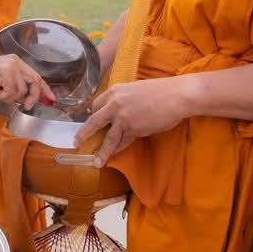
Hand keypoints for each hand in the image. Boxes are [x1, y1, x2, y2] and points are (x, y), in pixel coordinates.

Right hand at [0, 55, 54, 107]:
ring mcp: (11, 66)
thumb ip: (16, 86)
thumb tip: (29, 99)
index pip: (35, 76)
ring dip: (10, 97)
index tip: (52, 98)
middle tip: (27, 106)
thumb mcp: (2, 81)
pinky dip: (3, 96)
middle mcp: (16, 62)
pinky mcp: (6, 73)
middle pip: (34, 82)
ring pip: (22, 91)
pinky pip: (12, 92)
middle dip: (33, 97)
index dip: (45, 88)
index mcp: (16, 62)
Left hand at [74, 75, 196, 165]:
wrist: (176, 95)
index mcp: (114, 91)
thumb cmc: (159, 91)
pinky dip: (118, 150)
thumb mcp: (134, 89)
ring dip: (101, 152)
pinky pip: (123, 142)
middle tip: (76, 142)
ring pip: (108, 138)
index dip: (93, 115)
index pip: (96, 105)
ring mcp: (123, 117)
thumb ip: (122, 99)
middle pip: (94, 121)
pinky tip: (113, 156)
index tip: (90, 123)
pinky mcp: (134, 129)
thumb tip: (115, 112)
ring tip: (95, 162)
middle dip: (84, 133)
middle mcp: (115, 104)